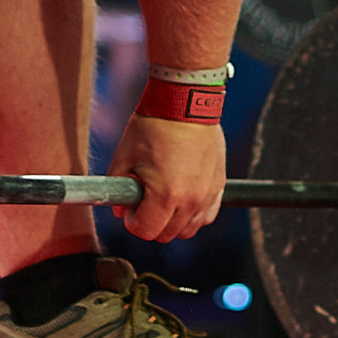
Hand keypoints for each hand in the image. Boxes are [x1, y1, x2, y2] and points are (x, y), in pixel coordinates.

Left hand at [106, 117, 228, 241]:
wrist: (186, 102)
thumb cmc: (154, 125)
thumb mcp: (124, 155)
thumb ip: (118, 186)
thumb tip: (119, 208)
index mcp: (165, 195)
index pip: (146, 230)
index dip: (132, 222)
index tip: (129, 208)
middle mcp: (190, 200)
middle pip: (167, 234)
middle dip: (150, 222)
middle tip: (143, 201)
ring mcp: (207, 194)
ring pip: (188, 229)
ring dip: (172, 221)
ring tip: (163, 198)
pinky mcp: (219, 185)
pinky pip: (207, 215)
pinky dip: (193, 213)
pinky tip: (182, 197)